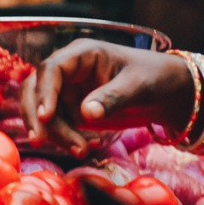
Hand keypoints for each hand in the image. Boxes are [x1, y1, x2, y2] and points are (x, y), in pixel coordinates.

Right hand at [20, 38, 192, 154]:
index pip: (51, 69)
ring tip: (82, 151)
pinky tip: (87, 148)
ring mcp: (69, 90)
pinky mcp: (72, 110)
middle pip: (36, 89)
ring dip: (55, 133)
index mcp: (83, 54)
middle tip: (40, 141)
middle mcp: (70, 70)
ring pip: (44, 112)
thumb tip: (85, 113)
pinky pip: (57, 126)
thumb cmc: (154, 78)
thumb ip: (112, 97)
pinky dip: (66, 139)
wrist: (167, 93)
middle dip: (37, 116)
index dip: (44, 92)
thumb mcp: (137, 86)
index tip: (45, 117)